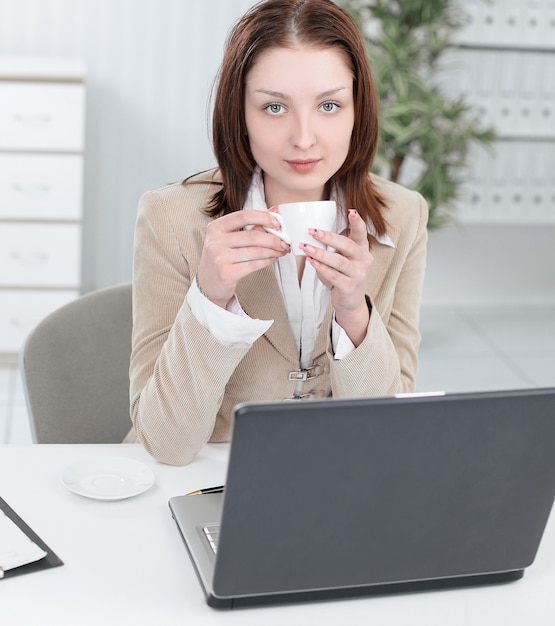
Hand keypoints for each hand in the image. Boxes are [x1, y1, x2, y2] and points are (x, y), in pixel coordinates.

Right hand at [197, 209, 289, 307]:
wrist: (208, 284)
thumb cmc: (221, 258)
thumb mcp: (229, 238)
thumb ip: (251, 225)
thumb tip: (274, 211)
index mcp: (216, 227)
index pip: (243, 216)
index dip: (263, 217)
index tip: (277, 222)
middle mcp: (215, 242)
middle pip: (252, 236)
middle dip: (273, 239)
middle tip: (285, 241)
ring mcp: (219, 258)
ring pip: (255, 252)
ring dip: (273, 251)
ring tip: (281, 250)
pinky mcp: (227, 274)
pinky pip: (253, 265)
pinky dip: (266, 261)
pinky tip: (272, 259)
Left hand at [301, 209, 373, 345]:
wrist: (350, 301)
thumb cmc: (343, 275)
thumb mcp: (342, 259)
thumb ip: (334, 248)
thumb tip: (311, 236)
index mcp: (362, 249)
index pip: (361, 233)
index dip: (357, 222)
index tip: (351, 211)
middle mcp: (363, 260)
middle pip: (347, 245)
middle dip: (329, 237)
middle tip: (313, 231)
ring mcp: (358, 274)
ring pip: (339, 261)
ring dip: (320, 253)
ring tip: (306, 248)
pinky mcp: (349, 287)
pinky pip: (334, 276)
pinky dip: (321, 268)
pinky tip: (312, 262)